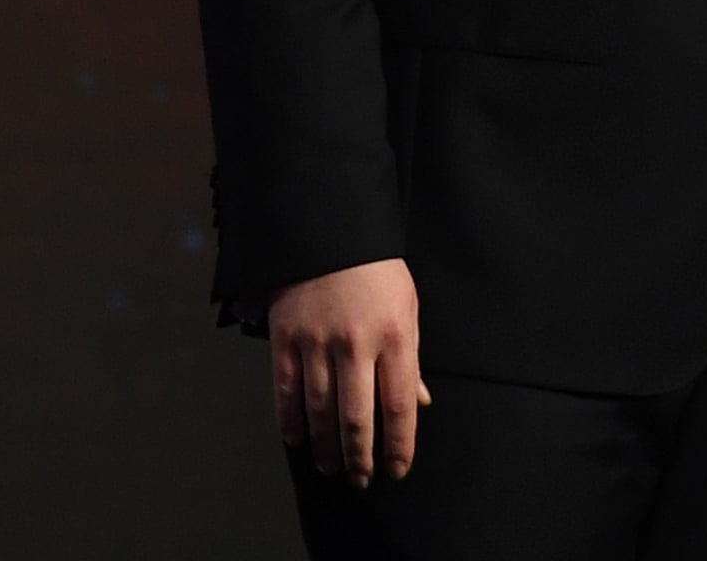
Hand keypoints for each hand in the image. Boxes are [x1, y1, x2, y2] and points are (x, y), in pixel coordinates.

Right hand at [269, 259, 427, 486]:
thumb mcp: (406, 305)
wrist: (327, 227)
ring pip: (320, 410)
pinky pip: (285, 389)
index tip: (398, 469)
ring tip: (330, 468)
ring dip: (325, 447)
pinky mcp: (285, 337)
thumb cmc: (375, 269)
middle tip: (361, 480)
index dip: (399, 445)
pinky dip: (289, 420)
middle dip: (361, 456)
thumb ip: (411, 356)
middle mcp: (355, 344)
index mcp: (393, 337)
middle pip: (357, 417)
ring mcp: (316, 342)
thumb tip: (421, 403)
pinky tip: (295, 440)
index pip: (399, 406)